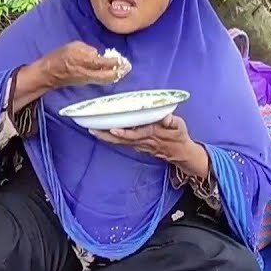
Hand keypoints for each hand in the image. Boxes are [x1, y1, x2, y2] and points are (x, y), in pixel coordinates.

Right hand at [35, 41, 125, 88]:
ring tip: (122, 69)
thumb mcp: (72, 47)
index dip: (115, 62)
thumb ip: (87, 49)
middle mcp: (87, 72)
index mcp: (83, 61)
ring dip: (115, 75)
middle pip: (108, 75)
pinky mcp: (86, 82)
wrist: (48, 73)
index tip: (122, 59)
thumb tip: (97, 54)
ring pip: (106, 79)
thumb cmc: (59, 57)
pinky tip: (111, 72)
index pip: (103, 63)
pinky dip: (108, 76)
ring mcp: (87, 79)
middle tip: (127, 66)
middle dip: (119, 71)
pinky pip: (101, 80)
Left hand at [90, 115, 206, 172]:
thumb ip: (172, 122)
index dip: (124, 132)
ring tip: (91, 130)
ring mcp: (138, 145)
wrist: (180, 152)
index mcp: (152, 134)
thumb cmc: (178, 136)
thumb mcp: (179, 127)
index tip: (113, 129)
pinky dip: (110, 139)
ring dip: (105, 137)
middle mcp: (142, 141)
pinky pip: (120, 143)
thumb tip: (166, 117)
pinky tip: (100, 134)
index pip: (136, 134)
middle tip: (92, 129)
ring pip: (119, 142)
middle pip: (121, 140)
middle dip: (106, 135)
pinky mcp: (136, 146)